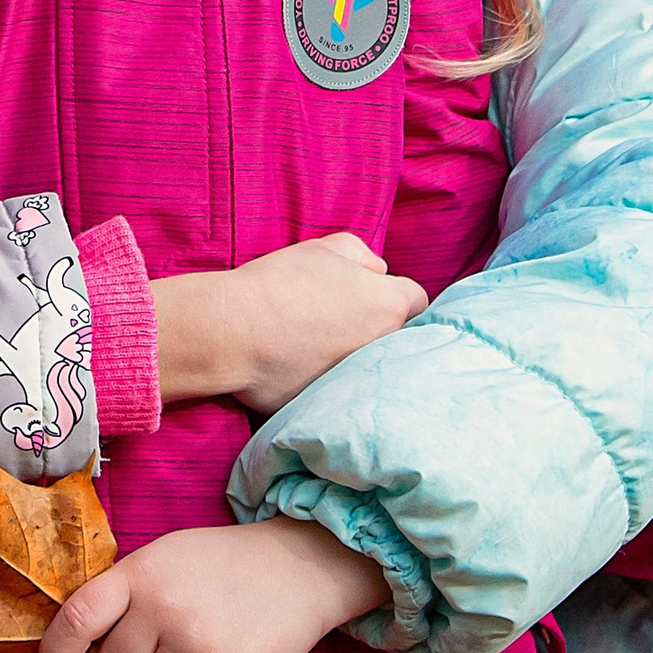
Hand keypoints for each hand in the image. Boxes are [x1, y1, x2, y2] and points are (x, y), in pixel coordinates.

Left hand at [31, 517, 390, 652]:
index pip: (78, 616)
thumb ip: (127, 592)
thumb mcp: (167, 557)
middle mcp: (160, 606)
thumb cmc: (224, 565)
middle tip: (173, 636)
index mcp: (139, 572)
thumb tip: (83, 646)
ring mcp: (192, 642)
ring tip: (206, 642)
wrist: (299, 567)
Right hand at [152, 234, 427, 411]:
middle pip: (395, 338)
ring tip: (314, 343)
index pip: (418, 302)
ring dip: (351, 356)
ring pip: (367, 367)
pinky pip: (337, 391)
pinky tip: (297, 366)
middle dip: (375, 329)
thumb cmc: (280, 281)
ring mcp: (358, 381)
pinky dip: (324, 380)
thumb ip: (364, 256)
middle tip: (337, 319)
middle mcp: (383, 348)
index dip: (393, 296)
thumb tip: (378, 273)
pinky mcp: (332, 405)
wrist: (235, 330)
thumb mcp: (328, 248)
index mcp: (389, 306)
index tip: (368, 296)